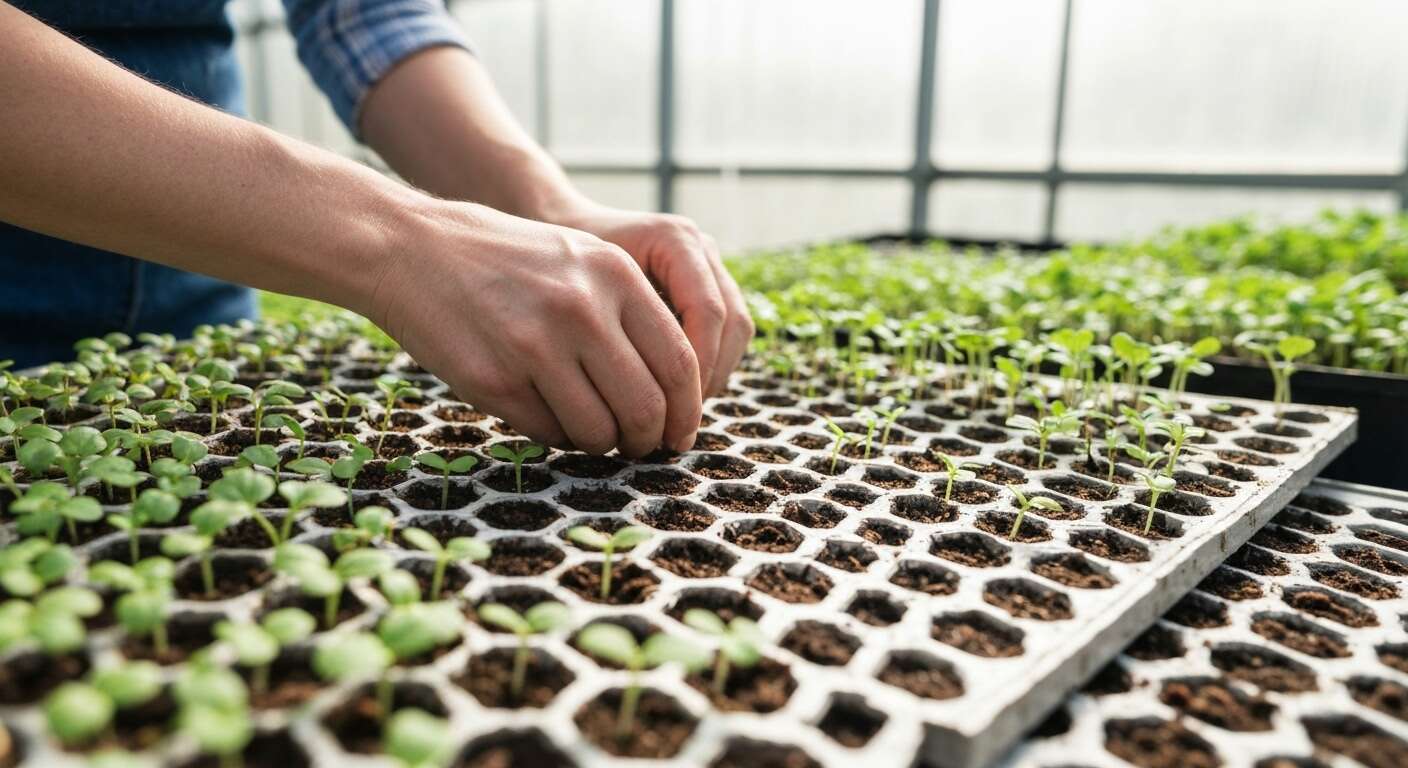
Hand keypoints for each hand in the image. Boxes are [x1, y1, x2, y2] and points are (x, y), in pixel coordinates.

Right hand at [369, 200, 701, 456]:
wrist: (413, 249)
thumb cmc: (507, 261)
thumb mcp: (580, 259)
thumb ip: (630, 311)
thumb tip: (676, 393)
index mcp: (614, 275)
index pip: (679, 362)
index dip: (687, 410)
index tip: (681, 432)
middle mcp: (582, 309)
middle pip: (647, 406)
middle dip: (650, 440)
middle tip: (642, 447)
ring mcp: (536, 346)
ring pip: (600, 430)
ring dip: (603, 445)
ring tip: (592, 433)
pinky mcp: (495, 380)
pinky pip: (550, 433)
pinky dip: (558, 437)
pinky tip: (547, 415)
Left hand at [550, 205, 753, 397]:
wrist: (565, 227)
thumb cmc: (564, 260)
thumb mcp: (581, 289)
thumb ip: (613, 322)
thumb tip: (641, 388)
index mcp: (674, 240)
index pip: (707, 311)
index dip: (696, 365)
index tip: (669, 406)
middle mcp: (700, 249)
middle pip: (732, 322)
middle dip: (709, 377)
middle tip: (678, 417)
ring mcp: (709, 266)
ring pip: (737, 330)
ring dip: (714, 375)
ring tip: (677, 410)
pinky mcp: (708, 287)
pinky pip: (726, 332)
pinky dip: (709, 366)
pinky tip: (674, 393)